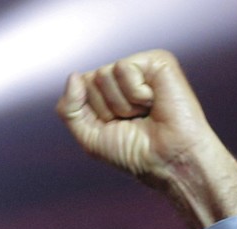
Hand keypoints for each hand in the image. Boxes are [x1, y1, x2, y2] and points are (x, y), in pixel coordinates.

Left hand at [56, 49, 236, 228]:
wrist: (168, 159)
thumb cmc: (134, 152)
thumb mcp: (89, 136)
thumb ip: (68, 108)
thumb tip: (74, 75)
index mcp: (106, 91)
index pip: (78, 88)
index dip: (93, 114)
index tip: (116, 127)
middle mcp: (123, 76)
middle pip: (90, 80)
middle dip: (107, 108)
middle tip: (133, 121)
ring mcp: (140, 67)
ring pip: (104, 74)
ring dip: (122, 104)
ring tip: (145, 113)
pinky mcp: (157, 62)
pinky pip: (124, 68)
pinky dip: (135, 93)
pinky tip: (154, 101)